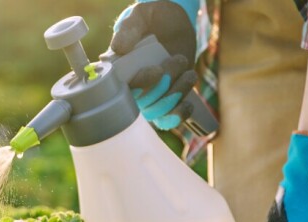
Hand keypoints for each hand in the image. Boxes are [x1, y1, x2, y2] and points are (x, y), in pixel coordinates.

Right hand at [110, 0, 199, 129]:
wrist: (174, 22)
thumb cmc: (153, 18)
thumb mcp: (139, 16)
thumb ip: (128, 29)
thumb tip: (118, 48)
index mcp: (118, 70)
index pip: (123, 88)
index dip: (141, 84)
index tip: (157, 70)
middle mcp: (131, 86)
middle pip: (143, 104)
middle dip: (165, 86)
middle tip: (179, 59)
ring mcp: (149, 94)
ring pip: (158, 111)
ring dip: (176, 95)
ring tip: (189, 73)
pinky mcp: (165, 98)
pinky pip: (167, 119)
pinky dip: (178, 115)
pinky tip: (187, 103)